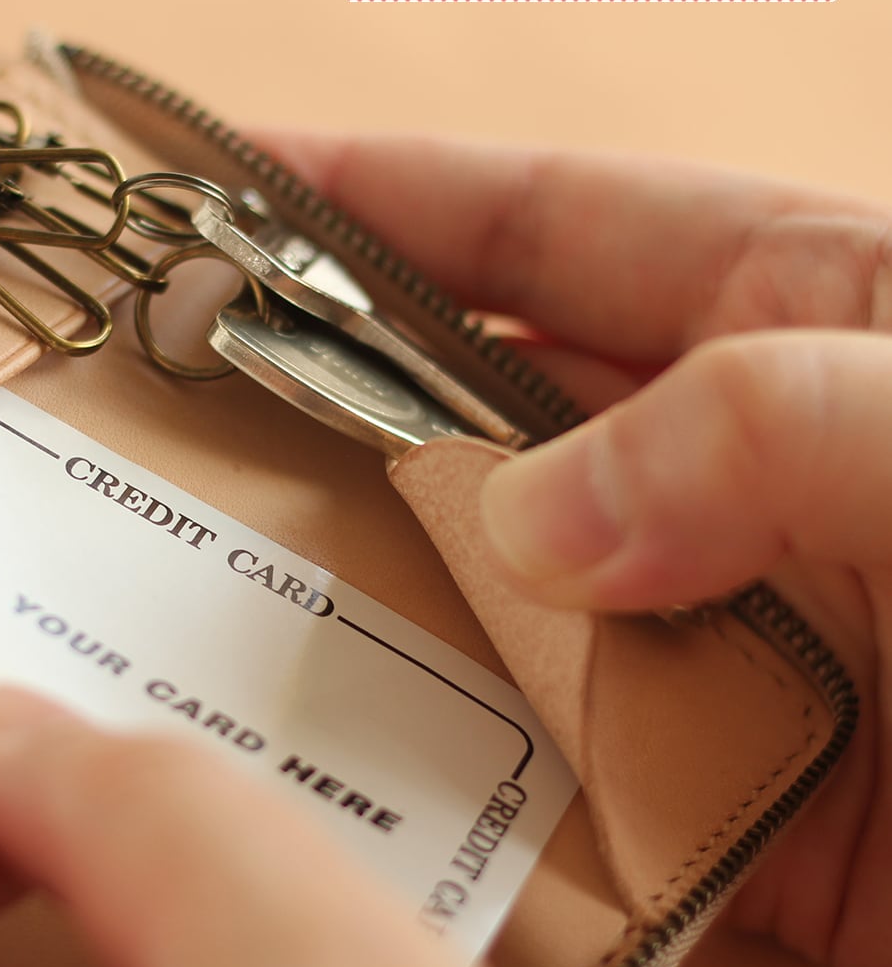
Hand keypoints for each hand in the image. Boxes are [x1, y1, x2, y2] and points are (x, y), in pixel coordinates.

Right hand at [265, 131, 891, 966]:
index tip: (232, 177)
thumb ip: (769, 423)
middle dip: (331, 390)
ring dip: (376, 584)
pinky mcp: (714, 789)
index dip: (378, 193)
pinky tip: (368, 748)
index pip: (537, 225)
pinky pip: (550, 758)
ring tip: (221, 571)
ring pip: (491, 590)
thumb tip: (543, 515)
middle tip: (176, 394)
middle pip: (479, 409)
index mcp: (791, 318)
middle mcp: (718, 468)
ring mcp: (702, 626)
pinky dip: (464, 758)